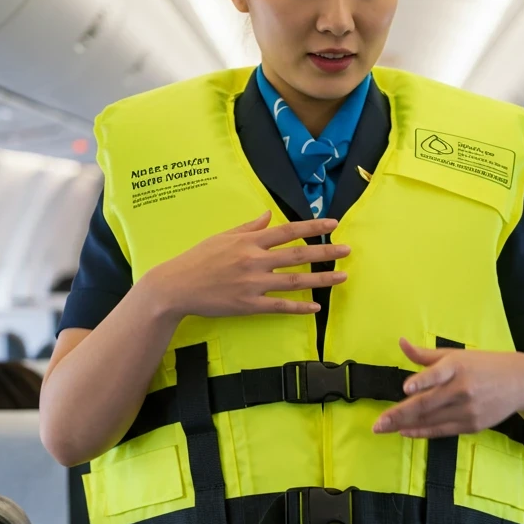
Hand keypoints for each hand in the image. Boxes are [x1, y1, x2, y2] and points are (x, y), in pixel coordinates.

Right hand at [147, 210, 349, 318]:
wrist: (176, 286)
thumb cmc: (197, 259)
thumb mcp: (222, 236)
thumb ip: (248, 227)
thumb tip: (269, 216)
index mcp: (249, 241)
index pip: (288, 231)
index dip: (313, 227)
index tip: (333, 224)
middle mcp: (254, 261)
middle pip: (298, 255)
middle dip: (326, 252)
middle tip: (347, 250)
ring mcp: (253, 284)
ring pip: (295, 282)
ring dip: (321, 280)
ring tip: (342, 277)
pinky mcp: (248, 305)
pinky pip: (280, 306)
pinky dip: (300, 308)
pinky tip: (316, 307)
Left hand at [372, 337, 523, 437]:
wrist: (519, 382)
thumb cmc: (483, 365)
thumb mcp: (456, 355)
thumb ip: (425, 355)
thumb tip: (401, 342)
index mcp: (457, 367)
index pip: (438, 373)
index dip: (422, 380)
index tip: (407, 387)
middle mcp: (461, 389)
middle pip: (426, 404)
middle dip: (399, 415)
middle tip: (377, 425)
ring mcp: (467, 409)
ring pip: (430, 420)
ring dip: (405, 426)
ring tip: (384, 428)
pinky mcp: (472, 425)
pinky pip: (441, 431)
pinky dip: (422, 432)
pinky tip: (405, 432)